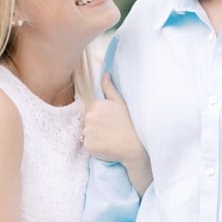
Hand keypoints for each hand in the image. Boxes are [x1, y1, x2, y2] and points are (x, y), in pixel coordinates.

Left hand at [83, 75, 151, 193]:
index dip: (100, 117)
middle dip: (96, 126)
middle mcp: (89, 117)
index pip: (90, 111)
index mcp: (95, 105)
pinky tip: (106, 146)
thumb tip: (105, 74)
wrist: (135, 145)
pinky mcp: (88, 145)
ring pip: (87, 134)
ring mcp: (87, 132)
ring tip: (109, 138)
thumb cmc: (130, 122)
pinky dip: (95, 147)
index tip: (109, 122)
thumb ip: (109, 87)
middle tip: (110, 130)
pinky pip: (88, 146)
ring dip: (94, 137)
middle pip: (87, 122)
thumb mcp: (121, 102)